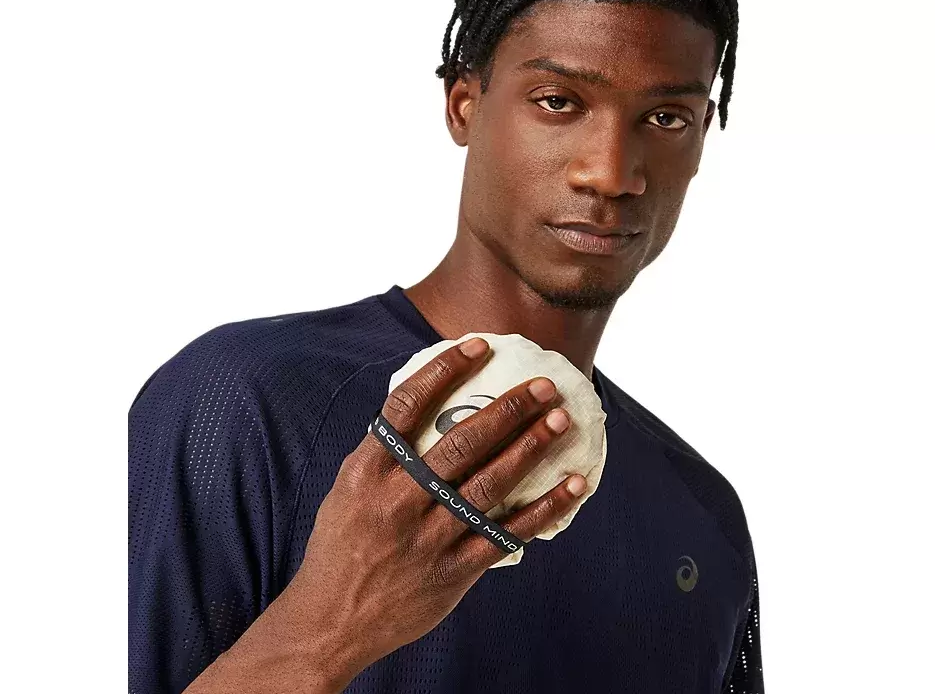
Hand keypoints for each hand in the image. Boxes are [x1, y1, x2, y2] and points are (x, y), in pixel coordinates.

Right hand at [284, 337, 585, 687]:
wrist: (329, 622)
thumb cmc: (341, 547)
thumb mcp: (348, 490)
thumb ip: (385, 453)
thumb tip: (426, 407)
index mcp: (368, 472)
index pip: (407, 407)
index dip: (445, 371)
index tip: (479, 345)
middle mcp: (398, 500)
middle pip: (460, 443)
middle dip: (507, 410)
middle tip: (543, 384)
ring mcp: (428, 537)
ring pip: (488, 485)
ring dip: (530, 449)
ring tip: (560, 419)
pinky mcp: (453, 571)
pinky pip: (506, 534)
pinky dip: (544, 509)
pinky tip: (573, 485)